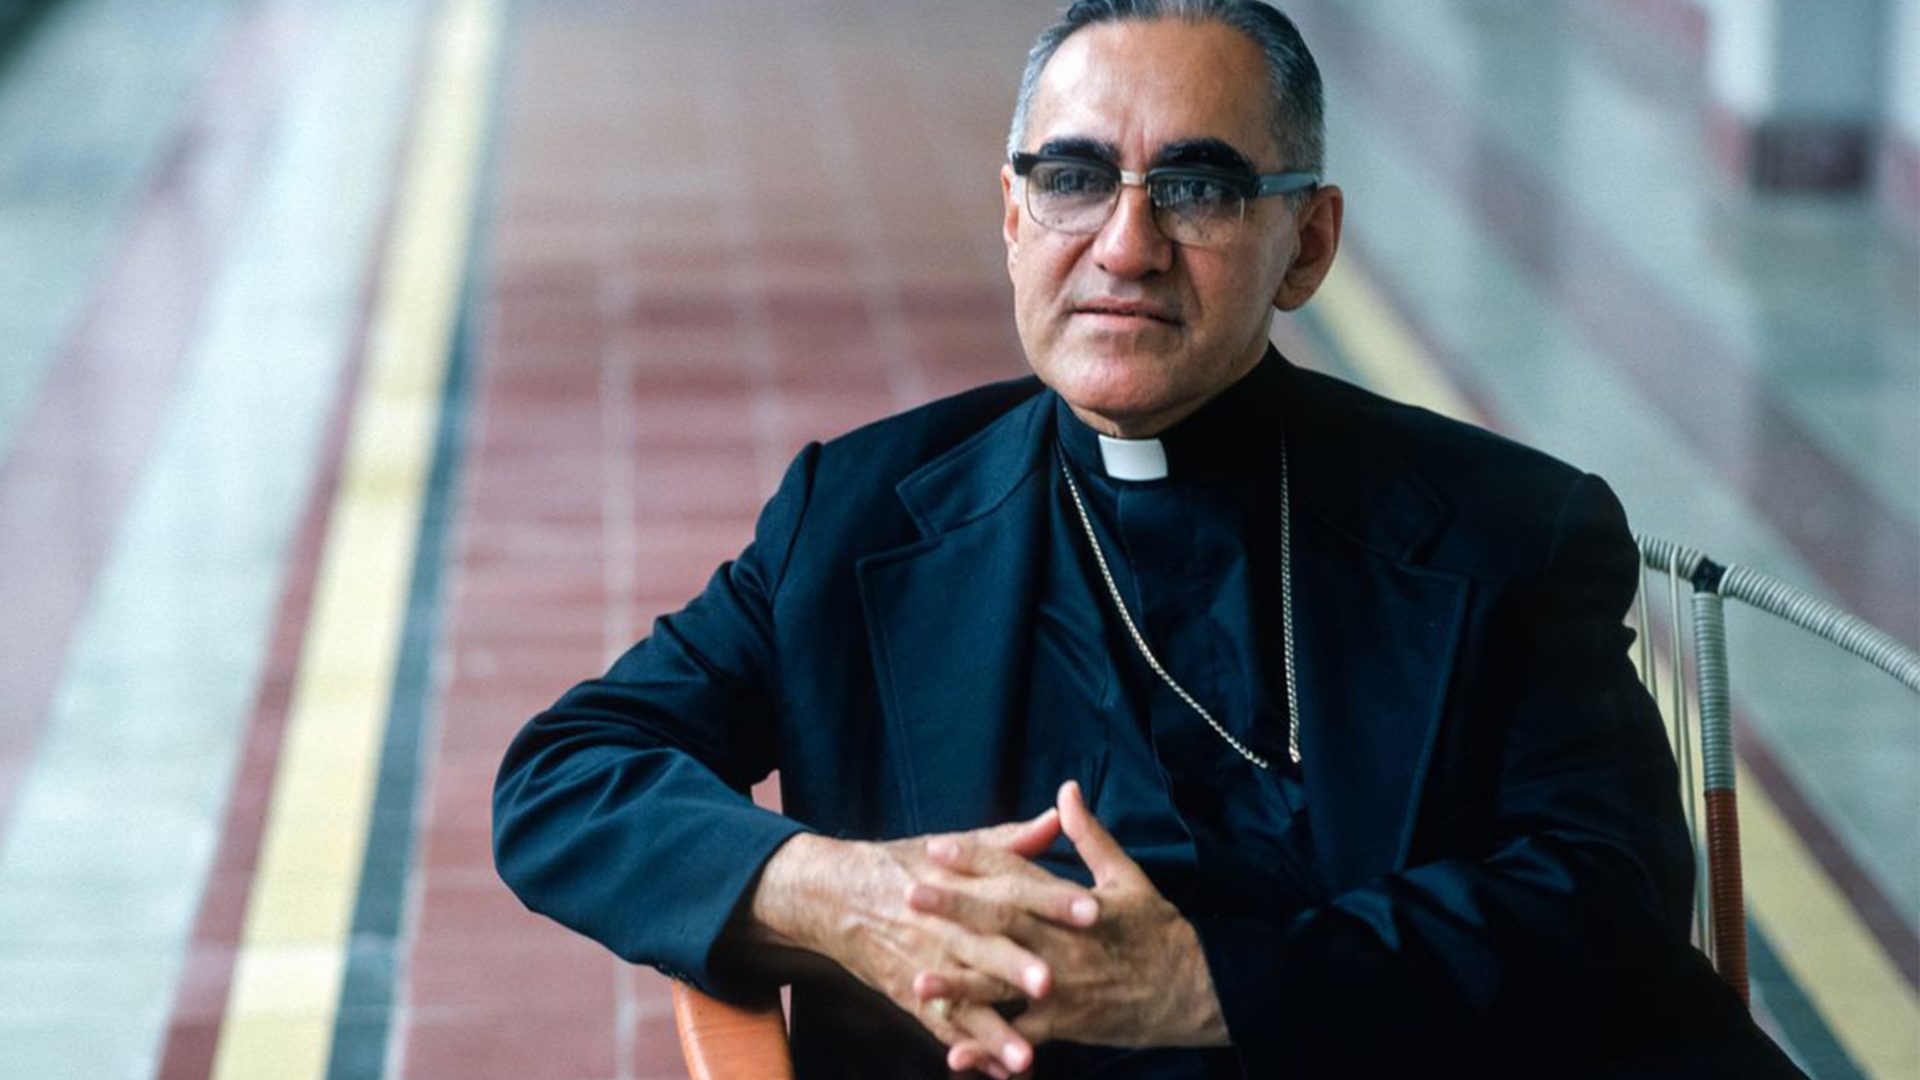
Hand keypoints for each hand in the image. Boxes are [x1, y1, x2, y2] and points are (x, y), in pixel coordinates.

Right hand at [743, 808, 1100, 1077]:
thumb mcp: (954, 847)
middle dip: (1017, 966)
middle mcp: (944, 926)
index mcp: (961, 885)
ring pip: (964, 999)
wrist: (835, 895)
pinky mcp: (912, 995)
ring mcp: (925, 965)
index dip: (1053, 900)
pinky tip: (1003, 1072)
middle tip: (1051, 982)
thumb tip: (1058, 817)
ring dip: (993, 1028)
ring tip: (1026, 1054)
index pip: (1014, 890)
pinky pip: (944, 1027)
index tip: (1093, 909)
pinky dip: (972, 1050)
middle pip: (985, 947)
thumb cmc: (905, 867)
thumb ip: (1011, 841)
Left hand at [913, 781, 1226, 1071]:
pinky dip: (987, 1048)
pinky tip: (952, 1054)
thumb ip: (1089, 836)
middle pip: (1001, 921)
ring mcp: (1063, 987)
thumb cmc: (1159, 931)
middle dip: (954, 908)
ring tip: (915, 982)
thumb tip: (1066, 790)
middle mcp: (1062, 943)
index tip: (937, 847)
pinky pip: (1021, 1038)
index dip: (977, 858)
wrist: (1195, 991)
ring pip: (1003, 984)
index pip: (1018, 873)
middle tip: (909, 895)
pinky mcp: (1067, 1024)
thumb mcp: (1127, 877)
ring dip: (958, 985)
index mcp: (1072, 904)